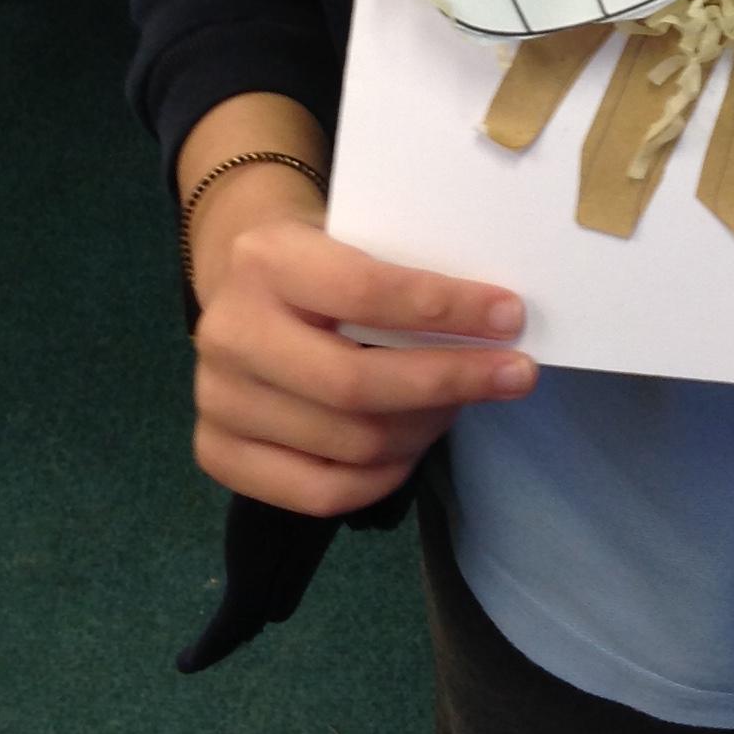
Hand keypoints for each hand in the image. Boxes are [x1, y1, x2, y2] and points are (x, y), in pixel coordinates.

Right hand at [191, 196, 534, 518]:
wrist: (245, 287)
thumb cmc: (325, 262)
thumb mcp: (357, 240)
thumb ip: (408, 274)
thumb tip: (498, 324)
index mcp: (266, 259)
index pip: (366, 291)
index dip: (446, 308)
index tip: (511, 317)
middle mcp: (229, 332)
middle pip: (356, 383)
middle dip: (450, 381)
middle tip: (515, 375)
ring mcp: (218, 400)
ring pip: (349, 444)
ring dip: (425, 429)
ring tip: (460, 403)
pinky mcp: (218, 453)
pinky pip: (321, 493)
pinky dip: (385, 476)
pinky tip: (414, 446)